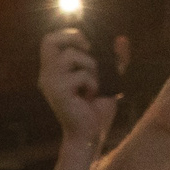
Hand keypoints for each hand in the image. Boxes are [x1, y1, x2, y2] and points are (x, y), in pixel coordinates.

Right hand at [39, 27, 121, 146]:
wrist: (90, 135)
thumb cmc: (96, 110)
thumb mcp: (108, 80)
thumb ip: (114, 60)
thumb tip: (122, 38)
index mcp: (54, 70)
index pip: (49, 40)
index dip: (68, 34)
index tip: (87, 44)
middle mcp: (47, 75)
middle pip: (50, 40)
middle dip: (74, 39)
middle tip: (89, 50)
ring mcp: (51, 83)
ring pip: (71, 55)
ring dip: (91, 65)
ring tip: (95, 83)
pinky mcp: (59, 92)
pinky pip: (81, 75)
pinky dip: (93, 83)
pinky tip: (91, 96)